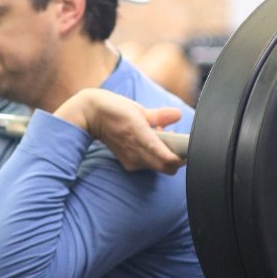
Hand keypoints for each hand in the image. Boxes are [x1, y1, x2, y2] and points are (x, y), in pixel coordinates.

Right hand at [55, 88, 183, 173]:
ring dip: (166, 157)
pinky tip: (151, 141)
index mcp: (141, 137)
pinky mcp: (128, 163)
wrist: (88, 116)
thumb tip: (178, 115)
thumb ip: (159, 116)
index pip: (168, 159)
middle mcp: (137, 154)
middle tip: (178, 143)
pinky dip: (155, 156)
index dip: (182, 156)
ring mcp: (132, 161)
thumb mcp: (138, 109)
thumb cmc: (113, 109)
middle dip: (178, 158)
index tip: (187, 146)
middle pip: (168, 168)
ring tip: (163, 137)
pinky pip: (148, 164)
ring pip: (159, 167)